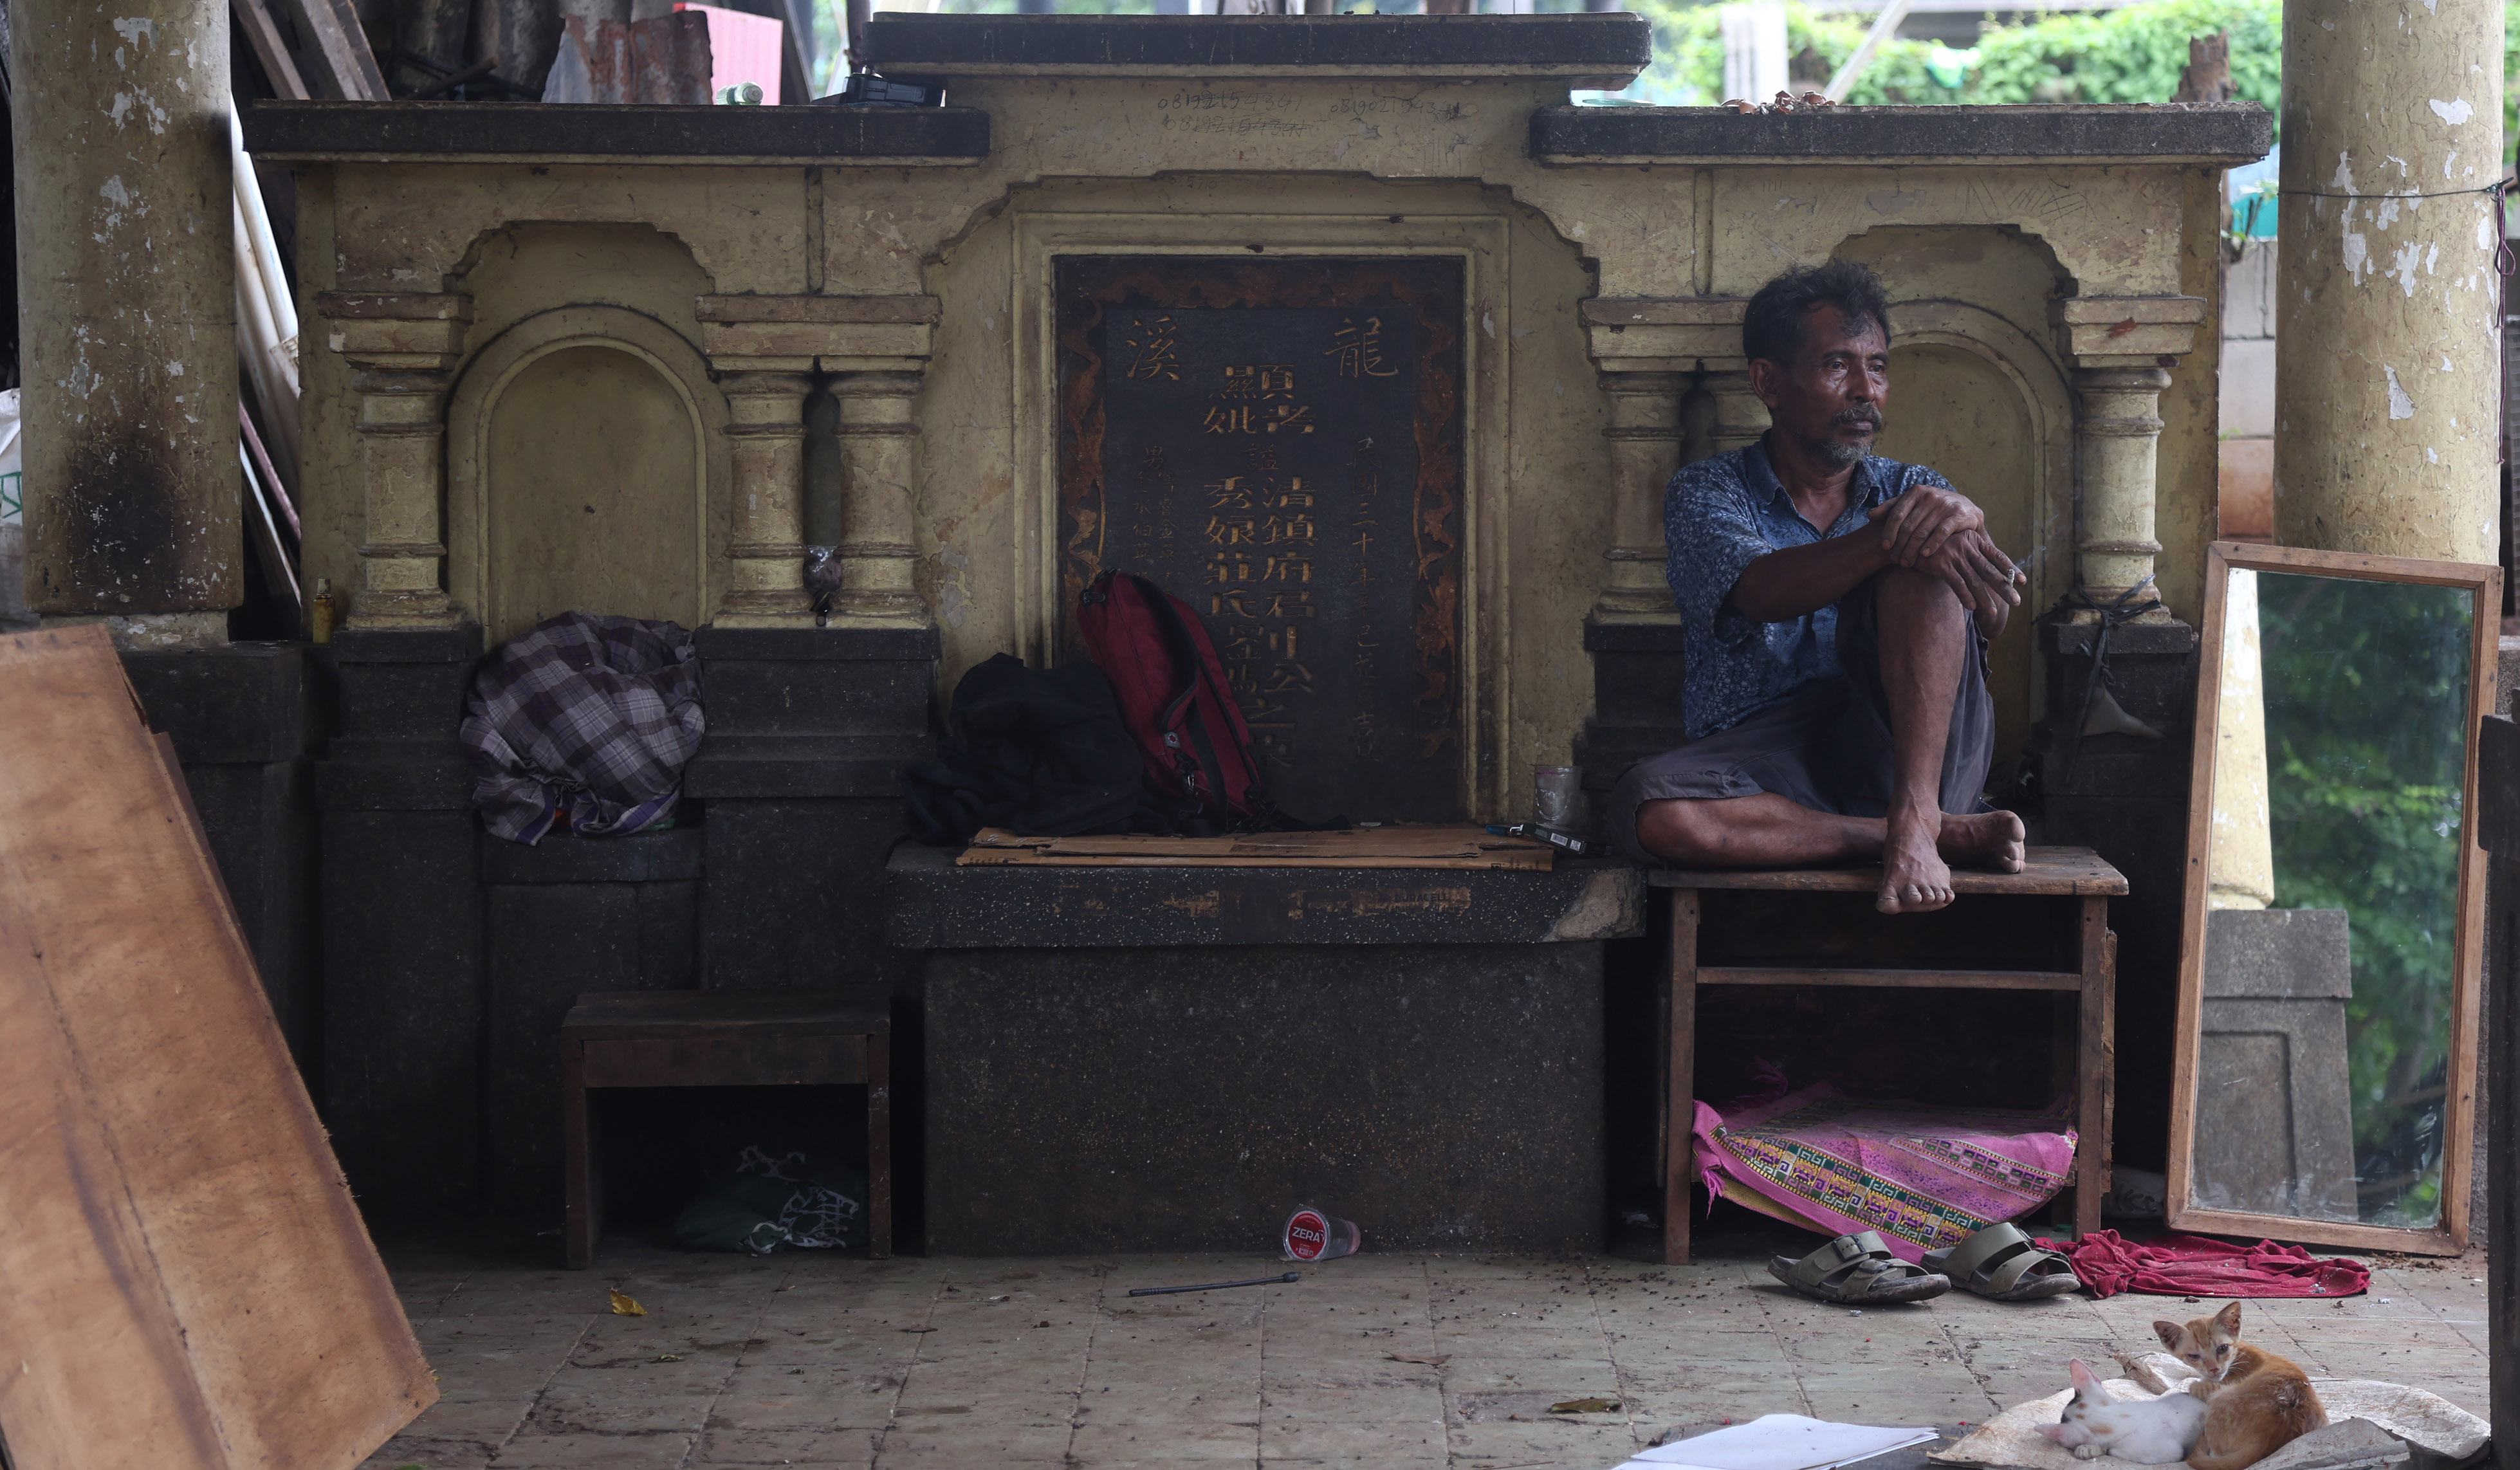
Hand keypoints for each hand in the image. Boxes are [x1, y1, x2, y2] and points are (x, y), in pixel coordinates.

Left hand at [1867, 486, 1983, 567]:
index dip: (1889, 531)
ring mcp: (1944, 505)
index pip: (1896, 514)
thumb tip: (1870, 515)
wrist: (1966, 508)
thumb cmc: (1933, 508)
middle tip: (1895, 560)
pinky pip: (1941, 533)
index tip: (1884, 546)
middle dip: (1900, 546)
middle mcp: (1930, 496)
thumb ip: (1892, 508)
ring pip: (1922, 532)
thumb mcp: (1913, 504)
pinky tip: (1924, 555)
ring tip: (1907, 562)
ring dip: (1912, 550)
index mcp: (1916, 492)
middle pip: (1908, 526)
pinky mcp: (1958, 515)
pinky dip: (1931, 545)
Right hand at [1915, 528, 2023, 614]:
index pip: (1997, 556)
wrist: (1906, 540)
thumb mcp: (1954, 545)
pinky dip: (1965, 596)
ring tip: (1993, 612)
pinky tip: (1972, 607)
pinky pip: (1957, 583)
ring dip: (1985, 599)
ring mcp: (1954, 554)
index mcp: (1974, 540)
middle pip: (1990, 571)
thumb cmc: (1933, 546)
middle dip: (2004, 588)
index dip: (2010, 569)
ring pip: (1975, 580)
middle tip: (2016, 601)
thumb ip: (1970, 554)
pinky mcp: (1941, 563)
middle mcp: (1967, 546)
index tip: (2023, 581)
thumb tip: (1987, 570)